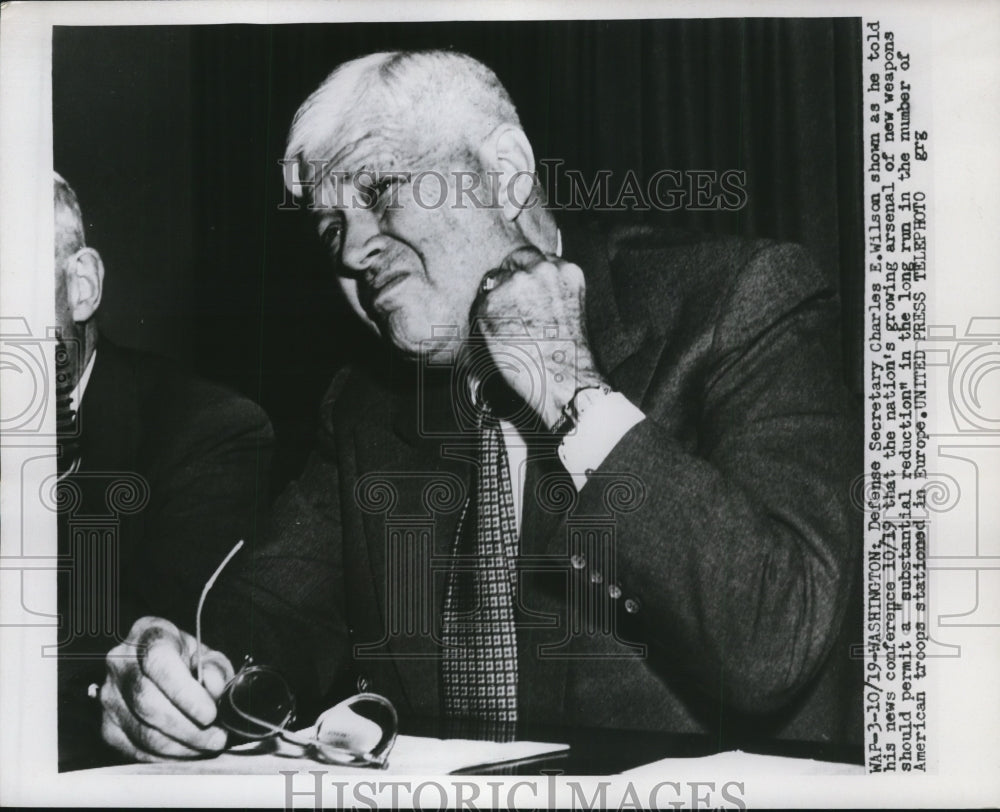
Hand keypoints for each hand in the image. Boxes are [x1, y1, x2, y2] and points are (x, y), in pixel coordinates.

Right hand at [100, 616, 233, 761]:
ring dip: (181, 746)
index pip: (158, 662)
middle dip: (187, 727)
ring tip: (208, 745)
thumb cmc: (188, 661)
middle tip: (216, 737)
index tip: (210, 714)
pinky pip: (136, 750)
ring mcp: (109, 696)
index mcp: (148, 635)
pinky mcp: (107, 727)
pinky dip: (167, 756)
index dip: (184, 692)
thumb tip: (212, 689)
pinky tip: (188, 750)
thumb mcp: (209, 656)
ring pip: (142, 732)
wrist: (160, 671)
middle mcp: (120, 663)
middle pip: (147, 702)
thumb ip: (215, 670)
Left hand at [473, 245, 606, 428]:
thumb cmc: (570, 356)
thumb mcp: (571, 308)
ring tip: (509, 333)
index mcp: (566, 270)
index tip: (524, 295)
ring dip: (495, 304)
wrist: (565, 381)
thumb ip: (552, 290)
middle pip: (512, 262)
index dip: (526, 277)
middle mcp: (541, 269)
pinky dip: (483, 324)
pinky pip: (478, 307)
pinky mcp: (491, 302)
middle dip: (508, 282)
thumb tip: (526, 289)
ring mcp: (516, 284)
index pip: (536, 259)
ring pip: (493, 284)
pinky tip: (501, 342)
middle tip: (509, 312)